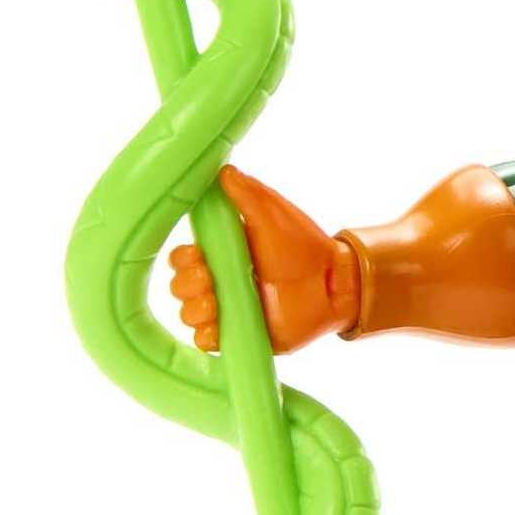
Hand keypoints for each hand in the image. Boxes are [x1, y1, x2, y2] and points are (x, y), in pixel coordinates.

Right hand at [169, 167, 359, 353]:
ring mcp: (232, 310)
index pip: (182, 259)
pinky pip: (210, 344)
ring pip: (190, 316)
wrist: (334, 279)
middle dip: (186, 285)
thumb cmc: (303, 243)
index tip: (196, 256)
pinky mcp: (244, 335)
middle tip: (210, 280)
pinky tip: (216, 327)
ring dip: (194, 310)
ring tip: (215, 303)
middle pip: (180, 288)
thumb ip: (245, 193)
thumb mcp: (271, 213)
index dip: (181, 260)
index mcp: (221, 253)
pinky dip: (206, 338)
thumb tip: (222, 169)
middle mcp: (221, 282)